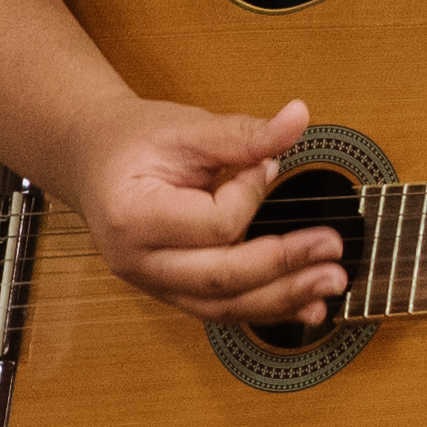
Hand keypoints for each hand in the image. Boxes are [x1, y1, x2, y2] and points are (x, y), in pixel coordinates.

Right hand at [74, 94, 344, 326]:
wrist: (92, 158)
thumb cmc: (134, 141)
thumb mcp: (187, 128)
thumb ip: (244, 132)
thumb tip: (299, 117)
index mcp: (133, 216)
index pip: (214, 223)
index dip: (251, 195)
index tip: (267, 167)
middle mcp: (137, 261)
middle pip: (221, 278)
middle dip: (285, 266)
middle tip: (334, 249)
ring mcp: (151, 283)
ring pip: (223, 306)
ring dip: (283, 298)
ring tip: (331, 283)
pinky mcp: (169, 291)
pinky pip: (220, 309)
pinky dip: (265, 308)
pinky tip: (306, 306)